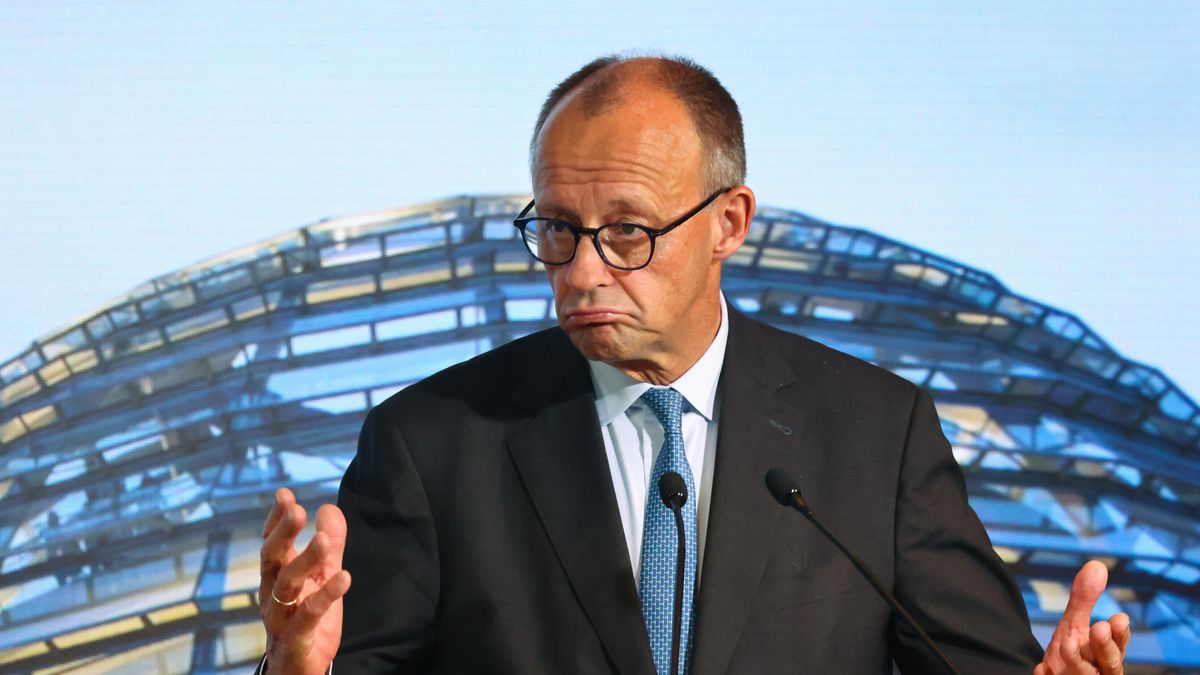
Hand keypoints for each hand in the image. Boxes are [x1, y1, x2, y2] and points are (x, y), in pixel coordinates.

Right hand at [259, 488, 351, 674]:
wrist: (298, 669)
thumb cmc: (307, 621)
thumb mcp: (321, 578)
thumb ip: (327, 547)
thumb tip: (330, 508)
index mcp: (276, 576)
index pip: (271, 543)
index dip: (276, 520)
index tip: (284, 494)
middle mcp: (272, 594)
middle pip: (271, 558)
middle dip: (283, 533)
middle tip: (298, 510)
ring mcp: (279, 617)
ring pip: (286, 584)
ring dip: (305, 560)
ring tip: (323, 539)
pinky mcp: (295, 639)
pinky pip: (307, 615)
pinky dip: (325, 596)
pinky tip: (344, 578)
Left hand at [1033, 560, 1130, 674]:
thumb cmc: (1072, 654)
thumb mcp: (1074, 626)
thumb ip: (1084, 601)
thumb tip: (1097, 565)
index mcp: (1105, 656)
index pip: (1118, 646)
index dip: (1119, 635)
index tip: (1118, 618)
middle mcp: (1098, 672)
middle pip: (1109, 663)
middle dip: (1105, 646)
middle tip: (1099, 627)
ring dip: (1076, 661)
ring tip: (1067, 642)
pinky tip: (1041, 669)